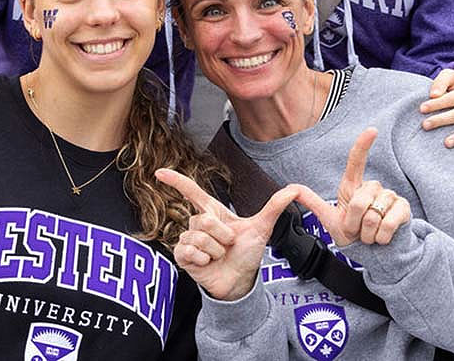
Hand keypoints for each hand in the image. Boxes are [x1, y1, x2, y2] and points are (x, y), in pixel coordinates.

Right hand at [155, 168, 302, 300]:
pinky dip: (203, 259)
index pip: (191, 191)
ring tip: (219, 256)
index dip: (176, 181)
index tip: (159, 172)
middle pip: (203, 219)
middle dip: (222, 235)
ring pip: (199, 237)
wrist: (241, 280)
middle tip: (229, 245)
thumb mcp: (262, 227)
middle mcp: (197, 224)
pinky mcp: (182, 256)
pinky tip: (207, 263)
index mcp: (212, 212)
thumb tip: (294, 189)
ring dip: (215, 250)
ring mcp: (188, 240)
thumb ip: (275, 206)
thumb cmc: (247, 252)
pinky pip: (189, 251)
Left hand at [296, 128, 411, 245]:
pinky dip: (381, 237)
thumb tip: (292, 188)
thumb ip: (312, 201)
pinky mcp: (403, 209)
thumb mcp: (328, 218)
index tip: (371, 130)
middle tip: (358, 230)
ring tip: (370, 234)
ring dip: (368, 233)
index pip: (357, 161)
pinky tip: (382, 238)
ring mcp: (390, 196)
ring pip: (373, 215)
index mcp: (354, 186)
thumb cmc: (352, 233)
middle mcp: (374, 187)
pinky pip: (388, 223)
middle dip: (354, 223)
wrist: (373, 252)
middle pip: (359, 202)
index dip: (363, 145)